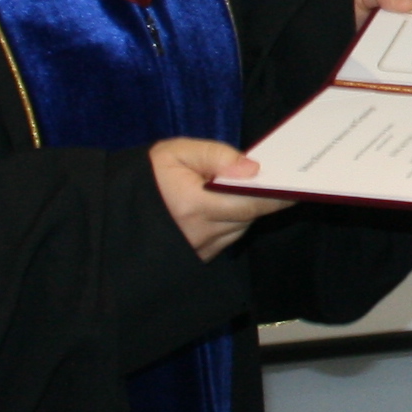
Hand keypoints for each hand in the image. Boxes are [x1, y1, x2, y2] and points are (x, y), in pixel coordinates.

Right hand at [150, 137, 288, 260]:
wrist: (114, 211)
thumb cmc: (146, 176)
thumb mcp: (176, 152)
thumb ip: (216, 155)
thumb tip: (252, 169)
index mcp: (193, 205)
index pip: (250, 205)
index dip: (276, 197)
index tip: (297, 189)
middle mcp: (199, 234)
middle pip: (248, 217)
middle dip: (259, 199)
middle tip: (274, 181)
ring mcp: (198, 250)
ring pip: (239, 229)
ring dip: (244, 211)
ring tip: (241, 190)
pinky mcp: (197, 259)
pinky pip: (227, 239)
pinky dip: (231, 222)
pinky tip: (223, 206)